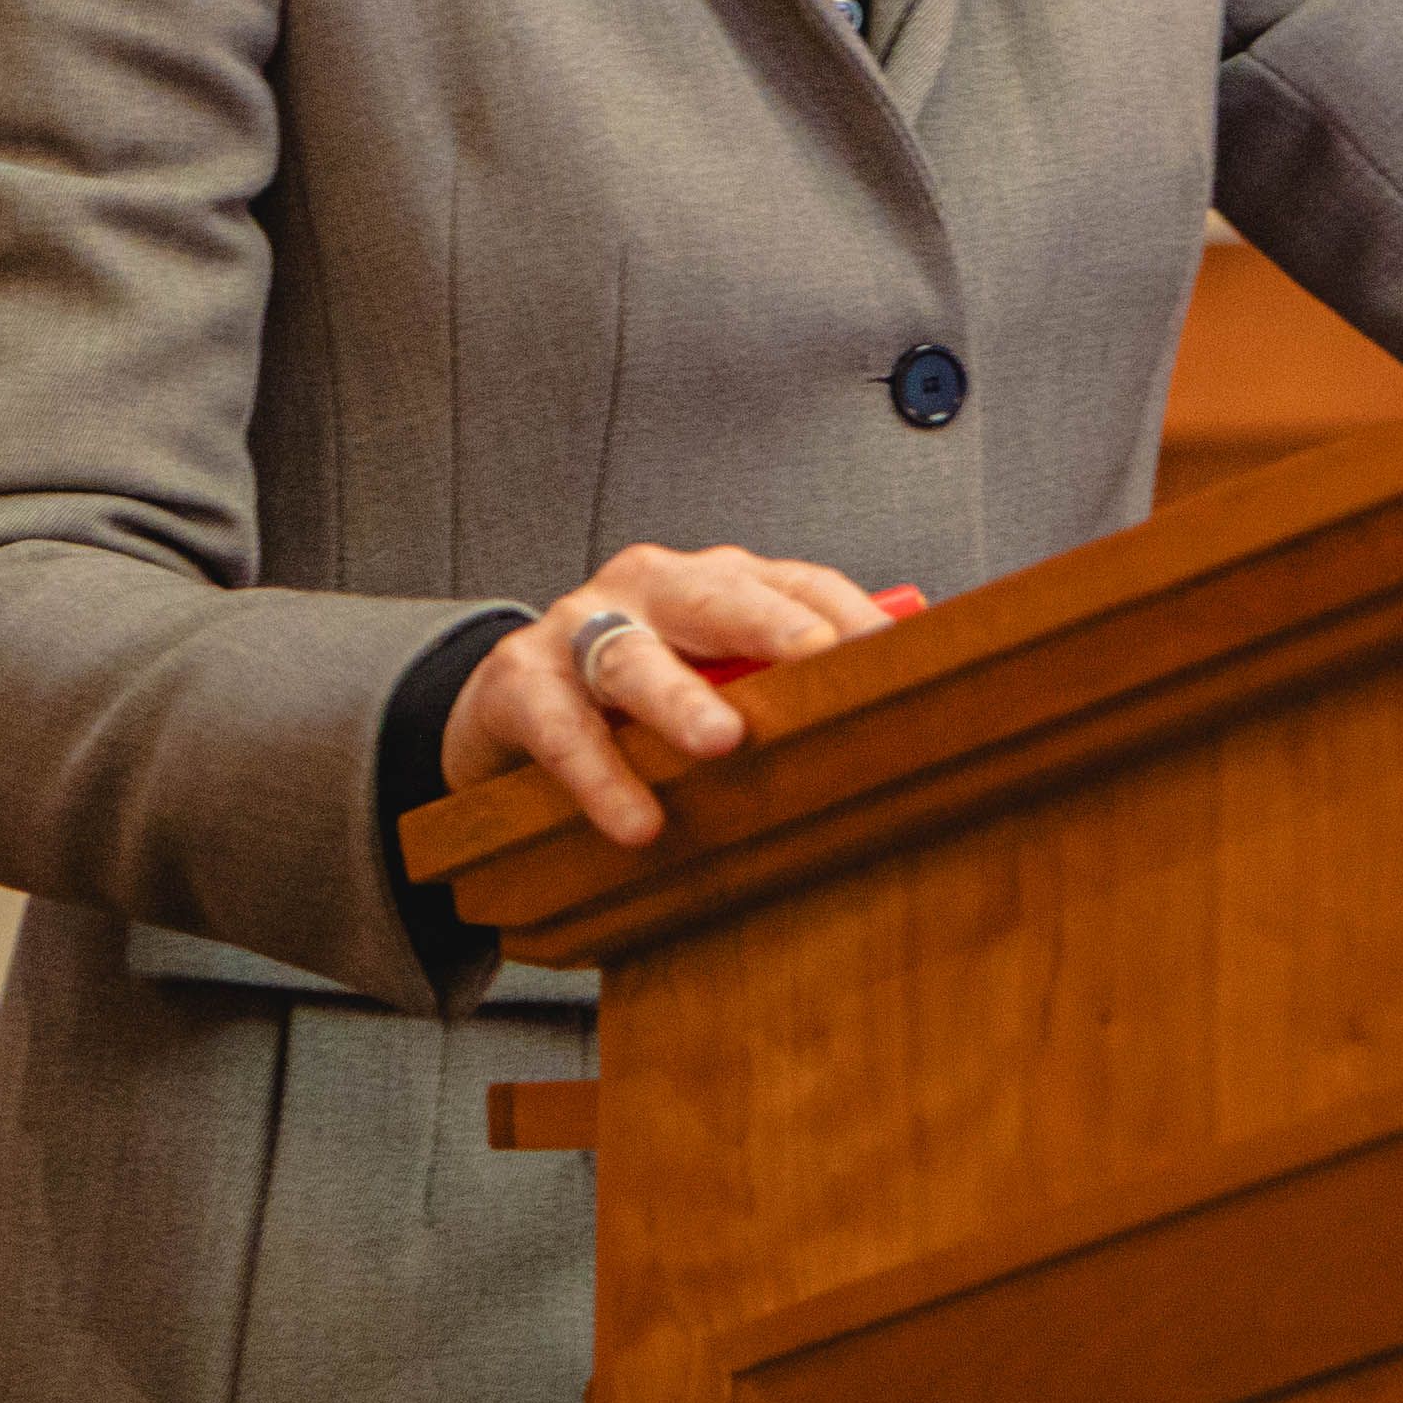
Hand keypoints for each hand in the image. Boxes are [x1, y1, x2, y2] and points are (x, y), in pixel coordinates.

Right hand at [447, 542, 898, 849]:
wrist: (506, 705)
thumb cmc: (633, 695)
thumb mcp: (707, 674)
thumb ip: (778, 684)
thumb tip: (890, 713)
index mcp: (711, 580)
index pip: (793, 582)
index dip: (845, 615)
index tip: (897, 656)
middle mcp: (648, 589)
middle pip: (716, 597)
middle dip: (771, 625)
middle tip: (820, 658)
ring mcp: (577, 627)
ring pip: (633, 658)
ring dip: (679, 699)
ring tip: (721, 741)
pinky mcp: (520, 683)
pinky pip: (561, 728)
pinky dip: (599, 776)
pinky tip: (634, 822)